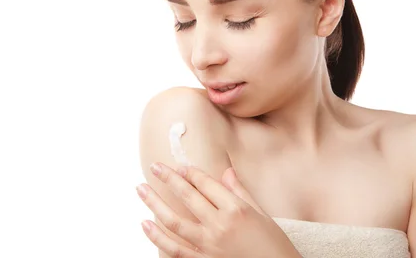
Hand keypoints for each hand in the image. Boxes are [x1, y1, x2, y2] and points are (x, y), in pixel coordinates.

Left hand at [137, 162, 301, 257]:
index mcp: (236, 210)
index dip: (190, 172)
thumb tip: (227, 172)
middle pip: (187, 197)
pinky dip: (157, 238)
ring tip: (141, 189)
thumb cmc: (273, 246)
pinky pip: (174, 249)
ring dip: (154, 203)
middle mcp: (219, 226)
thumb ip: (240, 192)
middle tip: (154, 166)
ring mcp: (208, 246)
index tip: (179, 165)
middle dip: (168, 179)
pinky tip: (146, 224)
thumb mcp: (262, 214)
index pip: (206, 184)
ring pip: (174, 221)